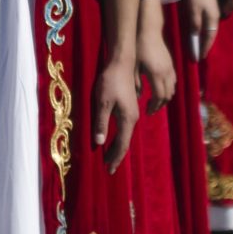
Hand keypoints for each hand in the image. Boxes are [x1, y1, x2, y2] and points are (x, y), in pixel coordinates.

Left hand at [93, 57, 138, 173]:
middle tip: (109, 168)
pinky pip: (125, 127)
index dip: (115, 158)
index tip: (109, 170)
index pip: (122, 144)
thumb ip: (101, 123)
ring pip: (125, 135)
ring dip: (117, 146)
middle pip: (125, 142)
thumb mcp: (102, 102)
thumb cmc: (110, 81)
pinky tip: (113, 137)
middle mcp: (133, 118)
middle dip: (117, 155)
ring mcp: (132, 112)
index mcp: (127, 119)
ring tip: (109, 156)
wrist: (121, 63)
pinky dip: (119, 137)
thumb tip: (99, 142)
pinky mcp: (129, 106)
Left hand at [136, 26, 175, 108]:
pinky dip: (169, 89)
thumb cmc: (138, 47)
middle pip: (167, 96)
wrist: (149, 31)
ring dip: (165, 98)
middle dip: (159, 105)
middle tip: (150, 110)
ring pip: (172, 89)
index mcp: (156, 75)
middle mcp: (166, 74)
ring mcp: (170, 69)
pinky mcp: (171, 64)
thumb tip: (138, 96)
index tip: (147, 112)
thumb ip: (136, 83)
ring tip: (155, 102)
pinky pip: (173, 82)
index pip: (159, 97)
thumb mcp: (134, 66)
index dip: (154, 107)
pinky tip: (160, 89)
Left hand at [184, 0, 220, 58]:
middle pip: (211, 36)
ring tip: (199, 48)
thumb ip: (195, 24)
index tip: (198, 58)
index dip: (203, 48)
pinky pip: (208, 25)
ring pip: (210, 31)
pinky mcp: (210, 10)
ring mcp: (214, 13)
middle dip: (205, 46)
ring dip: (205, 40)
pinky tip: (201, 34)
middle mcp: (215, 18)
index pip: (209, 39)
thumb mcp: (193, 11)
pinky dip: (205, 33)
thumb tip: (195, 38)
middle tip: (198, 56)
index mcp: (212, 20)